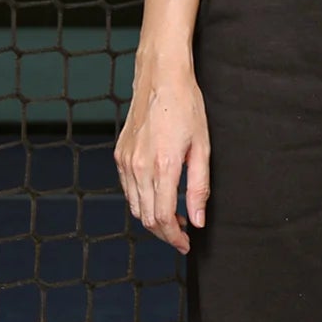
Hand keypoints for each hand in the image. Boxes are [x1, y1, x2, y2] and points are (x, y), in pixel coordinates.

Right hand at [114, 50, 209, 254]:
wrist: (161, 78)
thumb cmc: (186, 107)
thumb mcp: (202, 148)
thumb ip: (199, 187)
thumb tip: (198, 220)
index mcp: (162, 167)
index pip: (163, 218)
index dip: (175, 237)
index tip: (187, 243)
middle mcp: (138, 167)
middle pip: (146, 218)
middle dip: (165, 233)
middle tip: (183, 235)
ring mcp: (126, 161)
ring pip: (135, 206)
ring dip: (153, 219)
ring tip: (175, 218)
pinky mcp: (120, 155)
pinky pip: (128, 189)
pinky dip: (141, 201)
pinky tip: (159, 197)